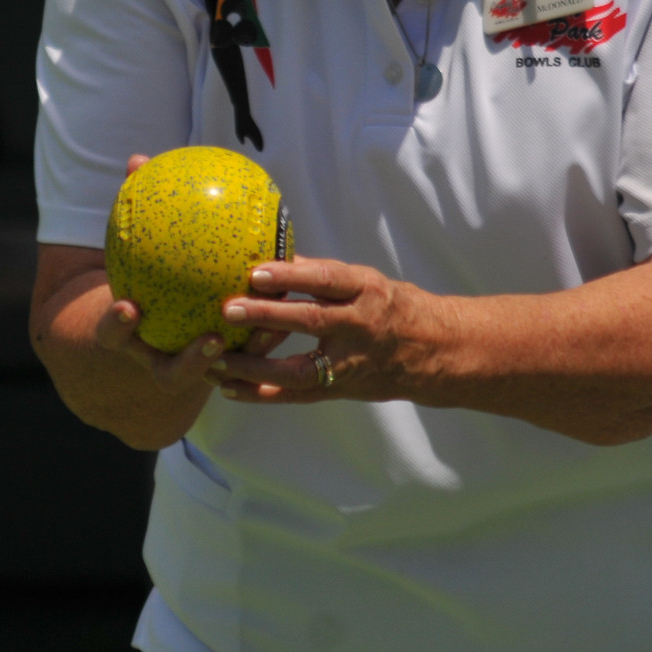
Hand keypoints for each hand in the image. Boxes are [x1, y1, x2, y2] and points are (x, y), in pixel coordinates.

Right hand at [92, 153, 287, 391]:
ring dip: (243, 358)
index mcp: (128, 336)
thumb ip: (136, 207)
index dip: (116, 326)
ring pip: (217, 375)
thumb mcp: (137, 244)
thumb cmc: (145, 271)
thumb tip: (137, 160)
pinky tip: (291, 305)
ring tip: (268, 331)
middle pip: (172, 374)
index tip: (130, 307)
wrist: (154, 320)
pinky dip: (265, 337)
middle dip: (193, 362)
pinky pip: (245, 358)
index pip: (113, 336)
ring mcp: (190, 370)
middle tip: (215, 338)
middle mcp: (158, 360)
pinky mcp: (223, 367)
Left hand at [209, 257, 446, 404]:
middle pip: (311, 321)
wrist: (435, 352)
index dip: (292, 275)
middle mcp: (360, 326)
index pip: (327, 280)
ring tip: (215, 359)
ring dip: (255, 366)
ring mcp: (351, 363)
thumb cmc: (390, 306)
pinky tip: (229, 388)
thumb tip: (274, 256)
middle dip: (266, 316)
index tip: (257, 272)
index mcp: (367, 291)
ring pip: (299, 368)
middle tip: (227, 309)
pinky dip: (262, 394)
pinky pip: (298, 395)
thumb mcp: (366, 281)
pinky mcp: (341, 389)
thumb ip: (320, 274)